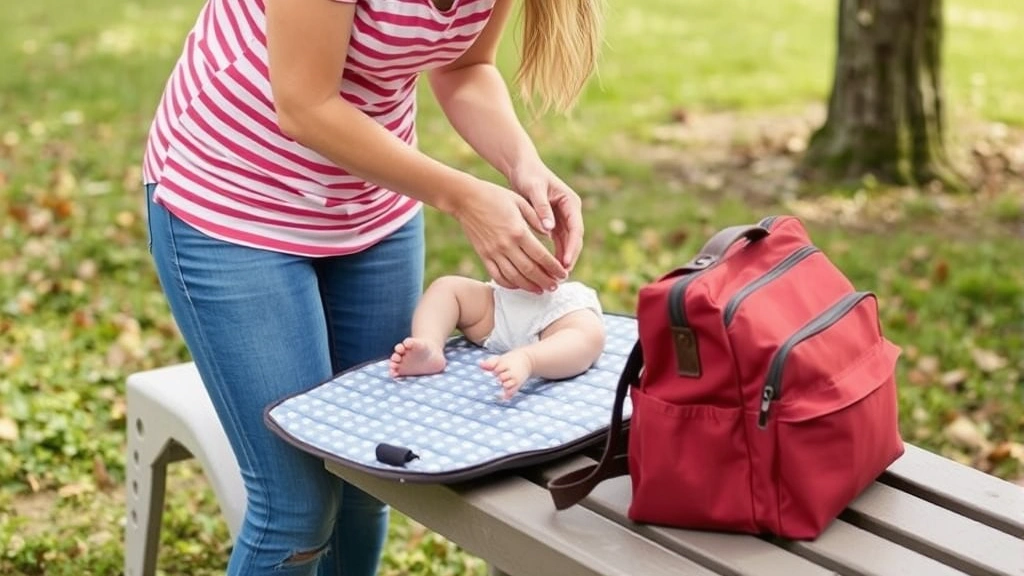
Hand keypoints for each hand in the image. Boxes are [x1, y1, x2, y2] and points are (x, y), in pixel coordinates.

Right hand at [452, 178, 567, 293]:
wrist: (465, 199)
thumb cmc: (495, 196)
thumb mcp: (520, 201)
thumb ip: (536, 218)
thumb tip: (551, 234)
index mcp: (519, 231)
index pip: (541, 256)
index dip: (553, 268)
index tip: (562, 274)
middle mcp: (506, 245)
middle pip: (530, 270)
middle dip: (545, 281)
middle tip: (555, 286)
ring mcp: (493, 252)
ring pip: (514, 277)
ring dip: (529, 286)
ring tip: (540, 290)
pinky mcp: (483, 255)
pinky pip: (497, 276)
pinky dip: (509, 284)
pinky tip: (519, 286)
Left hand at [508, 160, 583, 271]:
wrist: (522, 168)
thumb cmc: (529, 175)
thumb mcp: (534, 189)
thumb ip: (542, 208)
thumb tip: (549, 228)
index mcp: (570, 202)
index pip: (576, 229)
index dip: (572, 247)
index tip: (566, 262)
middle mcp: (570, 212)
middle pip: (574, 239)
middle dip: (569, 258)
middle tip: (562, 276)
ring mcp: (563, 218)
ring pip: (567, 243)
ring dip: (562, 259)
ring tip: (556, 276)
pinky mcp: (553, 223)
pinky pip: (557, 242)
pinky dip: (554, 254)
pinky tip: (548, 268)